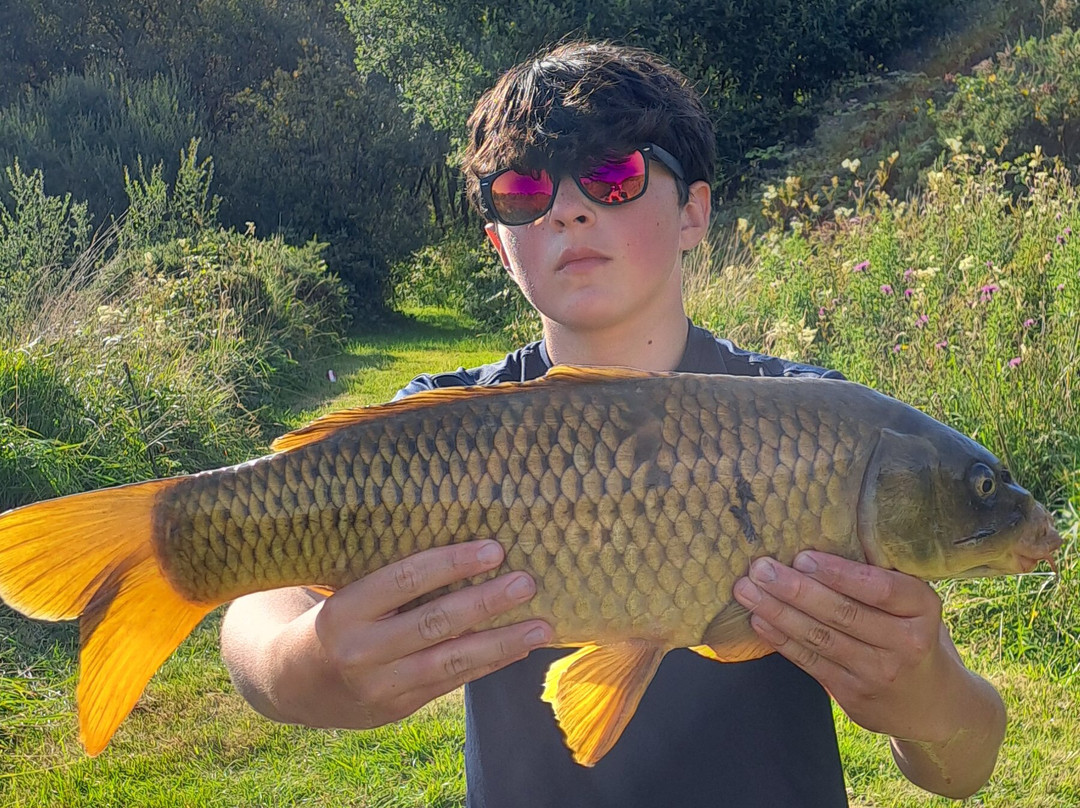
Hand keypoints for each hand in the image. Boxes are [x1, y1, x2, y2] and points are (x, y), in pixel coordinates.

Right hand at [295, 540, 551, 727]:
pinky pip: (451, 683)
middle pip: (434, 623)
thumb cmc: (331, 619)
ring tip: (542, 625)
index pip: (404, 581)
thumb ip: (389, 577)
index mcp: (343, 611)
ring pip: (450, 661)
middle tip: (527, 582)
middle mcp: (360, 651)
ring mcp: (380, 686)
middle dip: (486, 601)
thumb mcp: (343, 592)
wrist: (291, 684)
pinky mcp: (398, 708)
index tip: (493, 547)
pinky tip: (519, 648)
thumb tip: (461, 543)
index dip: (451, 563)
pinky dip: (488, 664)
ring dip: (501, 642)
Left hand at [731, 551, 964, 742]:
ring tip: (747, 590)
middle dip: (795, 589)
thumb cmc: (911, 632)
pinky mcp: (852, 694)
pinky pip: (810, 662)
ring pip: (820, 638)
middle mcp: (904, 643)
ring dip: (778, 612)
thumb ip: (879, 578)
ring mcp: (877, 672)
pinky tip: (759, 620)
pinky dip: (781, 640)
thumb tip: (818, 536)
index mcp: (922, 609)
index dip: (838, 573)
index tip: (802, 557)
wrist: (931, 704)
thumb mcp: (913, 604)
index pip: (880, 589)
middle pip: (842, 613)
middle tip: (760, 568)